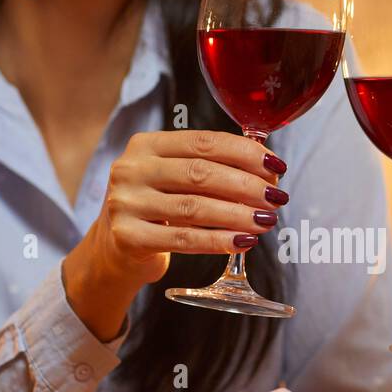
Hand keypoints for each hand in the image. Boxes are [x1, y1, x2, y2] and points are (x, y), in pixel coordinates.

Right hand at [63, 129, 288, 338]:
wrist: (115, 249)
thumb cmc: (157, 207)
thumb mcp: (174, 178)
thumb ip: (210, 168)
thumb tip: (268, 172)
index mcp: (146, 145)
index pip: (203, 142)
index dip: (244, 153)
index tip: (275, 165)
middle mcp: (132, 169)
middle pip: (201, 173)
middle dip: (246, 186)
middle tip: (276, 198)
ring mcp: (126, 203)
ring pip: (194, 207)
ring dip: (238, 215)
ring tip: (266, 221)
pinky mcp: (129, 237)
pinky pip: (184, 239)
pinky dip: (218, 241)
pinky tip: (243, 242)